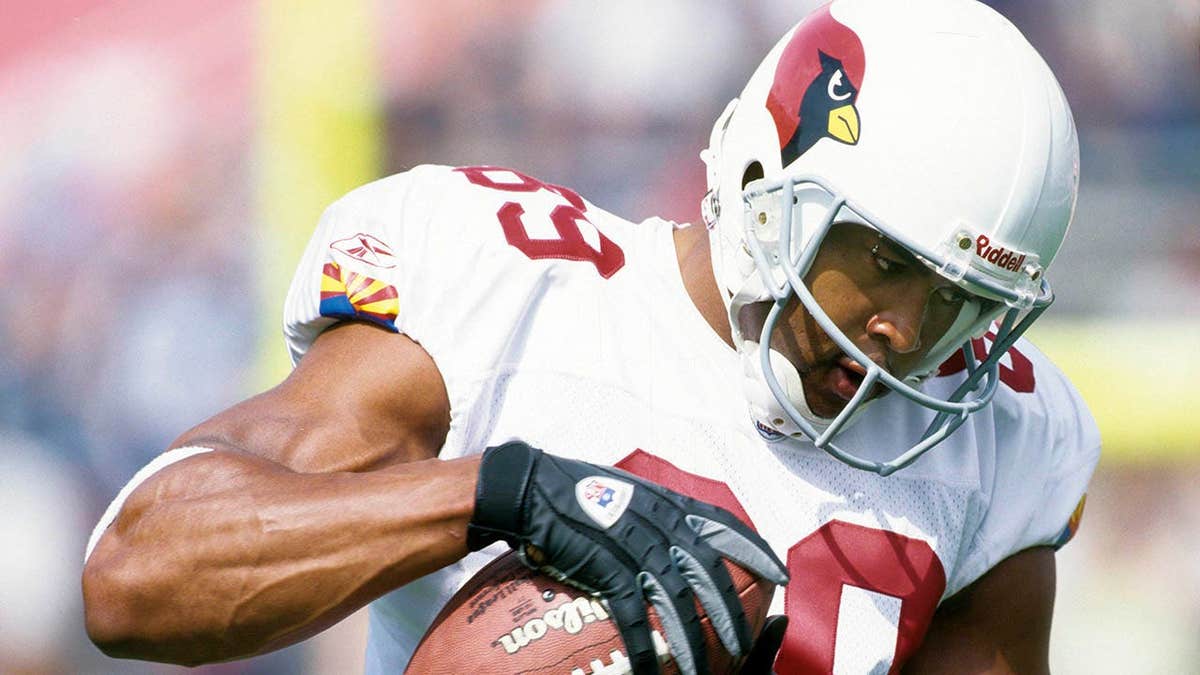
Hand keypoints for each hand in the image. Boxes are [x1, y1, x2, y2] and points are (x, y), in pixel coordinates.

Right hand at [468, 441, 788, 674]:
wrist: (529, 487)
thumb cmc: (573, 489)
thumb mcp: (624, 491)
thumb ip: (652, 511)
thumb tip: (672, 532)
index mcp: (666, 502)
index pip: (725, 525)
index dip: (756, 549)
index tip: (778, 574)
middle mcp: (658, 522)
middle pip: (710, 571)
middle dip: (730, 610)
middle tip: (742, 640)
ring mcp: (633, 545)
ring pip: (679, 599)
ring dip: (695, 638)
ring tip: (703, 667)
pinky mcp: (606, 568)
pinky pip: (635, 615)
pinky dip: (646, 644)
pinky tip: (651, 667)